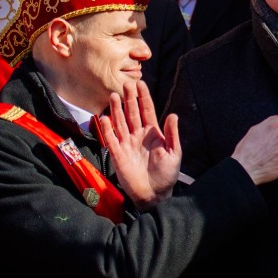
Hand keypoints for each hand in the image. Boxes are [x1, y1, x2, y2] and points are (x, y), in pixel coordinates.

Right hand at [98, 80, 180, 211]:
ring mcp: (127, 144)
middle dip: (129, 99)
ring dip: (116, 110)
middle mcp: (138, 135)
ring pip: (120, 123)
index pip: (147, 111)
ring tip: (113, 96)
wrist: (154, 193)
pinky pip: (111, 140)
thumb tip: (173, 115)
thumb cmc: (167, 173)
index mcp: (153, 133)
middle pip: (132, 113)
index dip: (144, 98)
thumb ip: (172, 134)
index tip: (141, 83)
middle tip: (126, 84)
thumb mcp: (174, 153)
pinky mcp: (118, 155)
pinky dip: (107, 130)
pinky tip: (104, 118)